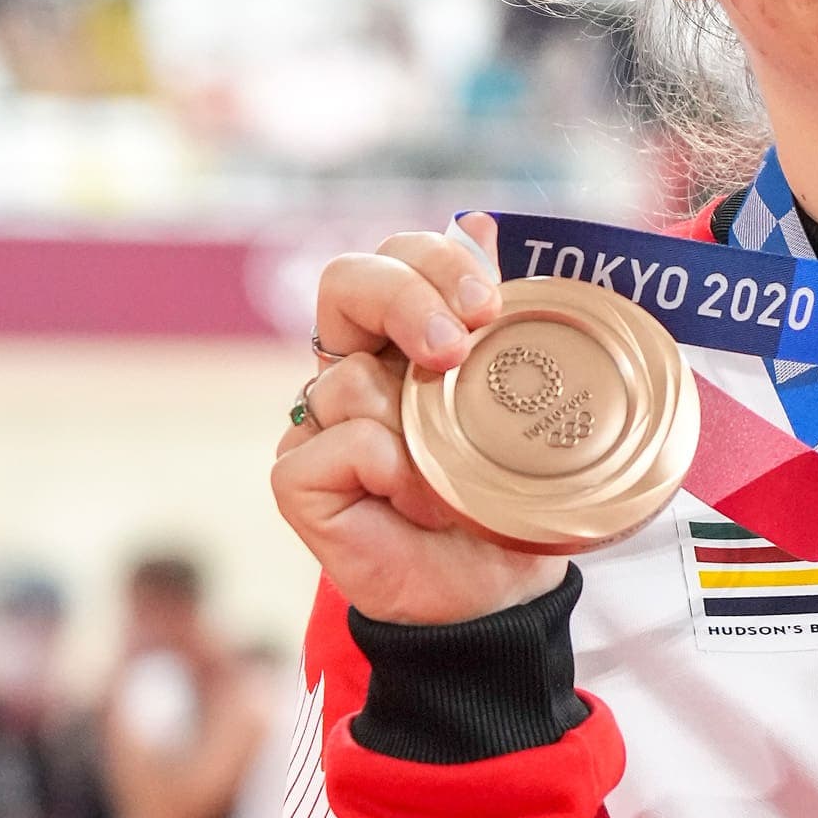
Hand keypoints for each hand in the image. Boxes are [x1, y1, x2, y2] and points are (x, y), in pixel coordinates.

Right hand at [273, 216, 571, 625]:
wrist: (495, 594)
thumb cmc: (507, 498)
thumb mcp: (520, 405)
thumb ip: (494, 322)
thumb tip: (481, 223)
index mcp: (403, 339)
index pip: (395, 258)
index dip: (434, 260)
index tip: (489, 302)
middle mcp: (352, 369)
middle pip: (342, 282)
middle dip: (404, 298)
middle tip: (455, 347)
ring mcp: (317, 424)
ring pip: (349, 381)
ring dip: (420, 434)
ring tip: (454, 482)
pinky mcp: (298, 479)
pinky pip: (343, 444)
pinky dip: (394, 476)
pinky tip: (414, 508)